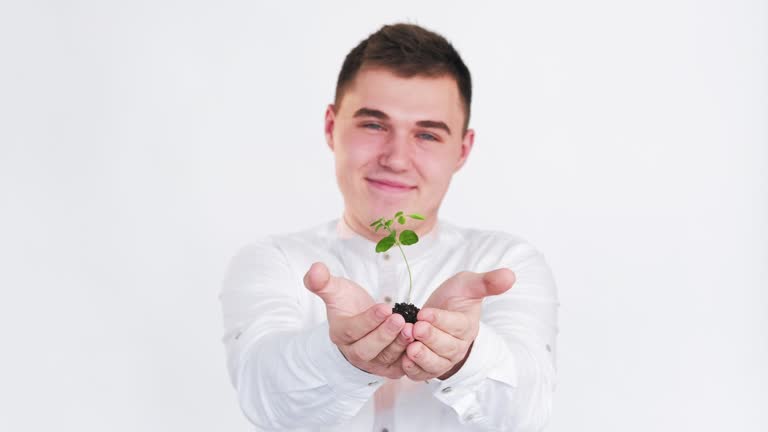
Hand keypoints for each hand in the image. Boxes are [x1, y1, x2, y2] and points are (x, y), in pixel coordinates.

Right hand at [303, 262, 414, 378]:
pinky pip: (398, 367)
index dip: (369, 320)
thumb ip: (323, 281)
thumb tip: (314, 268)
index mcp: (340, 333)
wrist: (361, 322)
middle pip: (367, 349)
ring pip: (384, 358)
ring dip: (399, 345)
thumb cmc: (349, 305)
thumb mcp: (336, 291)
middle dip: (384, 335)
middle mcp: (353, 352)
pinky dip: (409, 359)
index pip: (353, 330)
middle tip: (400, 320)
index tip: (385, 307)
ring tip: (412, 329)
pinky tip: (419, 344)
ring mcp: (371, 362)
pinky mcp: (387, 368)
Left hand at [400, 268, 515, 380]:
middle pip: (446, 347)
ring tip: (410, 347)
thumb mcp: (468, 285)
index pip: (457, 326)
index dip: (441, 321)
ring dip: (422, 357)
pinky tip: (404, 360)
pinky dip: (413, 370)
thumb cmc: (455, 298)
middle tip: (416, 328)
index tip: (425, 314)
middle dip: (431, 338)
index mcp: (467, 326)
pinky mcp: (428, 368)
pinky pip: (422, 374)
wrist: (439, 313)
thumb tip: (510, 275)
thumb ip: (486, 282)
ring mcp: (443, 359)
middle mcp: (457, 346)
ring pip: (436, 363)